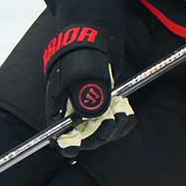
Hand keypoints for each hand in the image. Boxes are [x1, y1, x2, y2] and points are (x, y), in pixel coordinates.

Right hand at [43, 26, 134, 157]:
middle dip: (99, 133)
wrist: (95, 38)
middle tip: (112, 120)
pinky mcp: (103, 108)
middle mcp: (73, 113)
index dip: (66, 143)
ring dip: (113, 128)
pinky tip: (127, 114)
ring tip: (123, 113)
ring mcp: (89, 111)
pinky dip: (121, 122)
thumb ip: (88, 93)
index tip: (76, 146)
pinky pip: (112, 124)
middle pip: (84, 137)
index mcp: (59, 106)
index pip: (58, 134)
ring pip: (100, 132)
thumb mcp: (85, 70)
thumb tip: (93, 116)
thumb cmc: (83, 52)